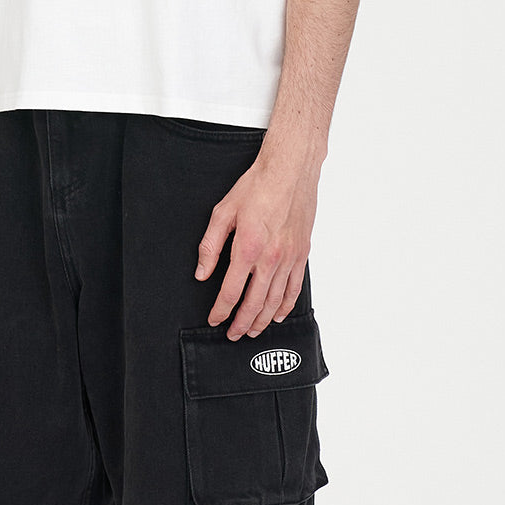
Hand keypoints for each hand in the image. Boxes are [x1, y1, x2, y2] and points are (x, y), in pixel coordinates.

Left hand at [194, 154, 317, 339]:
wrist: (289, 171)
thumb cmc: (257, 186)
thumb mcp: (223, 211)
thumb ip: (210, 245)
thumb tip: (202, 272)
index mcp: (247, 248)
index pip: (231, 292)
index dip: (221, 311)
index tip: (215, 319)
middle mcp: (270, 258)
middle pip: (254, 303)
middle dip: (241, 323)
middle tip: (233, 334)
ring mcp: (289, 258)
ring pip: (275, 301)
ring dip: (262, 320)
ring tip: (252, 330)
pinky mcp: (302, 254)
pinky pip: (295, 288)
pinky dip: (286, 306)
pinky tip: (278, 314)